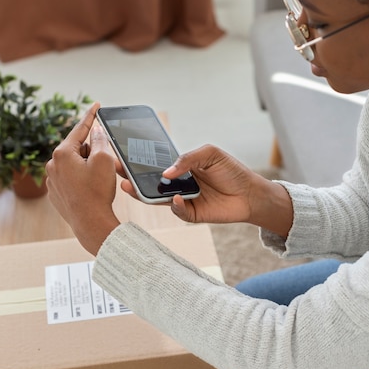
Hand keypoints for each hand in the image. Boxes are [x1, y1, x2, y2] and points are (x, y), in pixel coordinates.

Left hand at [46, 102, 120, 254]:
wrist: (90, 223)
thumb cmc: (97, 192)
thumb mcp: (104, 160)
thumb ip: (100, 140)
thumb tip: (96, 130)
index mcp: (62, 153)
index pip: (79, 129)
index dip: (91, 117)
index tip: (96, 106)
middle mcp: (52, 165)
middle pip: (78, 148)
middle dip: (93, 152)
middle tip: (106, 164)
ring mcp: (52, 180)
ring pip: (74, 164)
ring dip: (87, 167)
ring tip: (99, 181)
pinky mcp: (56, 194)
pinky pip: (70, 179)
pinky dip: (81, 180)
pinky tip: (90, 190)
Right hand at [130, 144, 292, 236]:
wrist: (251, 193)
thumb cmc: (231, 170)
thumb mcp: (210, 154)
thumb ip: (187, 158)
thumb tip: (166, 171)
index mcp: (180, 168)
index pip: (154, 164)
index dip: (138, 161)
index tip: (121, 155)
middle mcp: (177, 184)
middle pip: (149, 183)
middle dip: (132, 177)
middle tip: (117, 171)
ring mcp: (183, 200)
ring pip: (157, 199)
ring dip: (143, 193)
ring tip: (130, 186)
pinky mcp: (191, 214)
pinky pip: (178, 211)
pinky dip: (175, 205)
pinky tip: (176, 198)